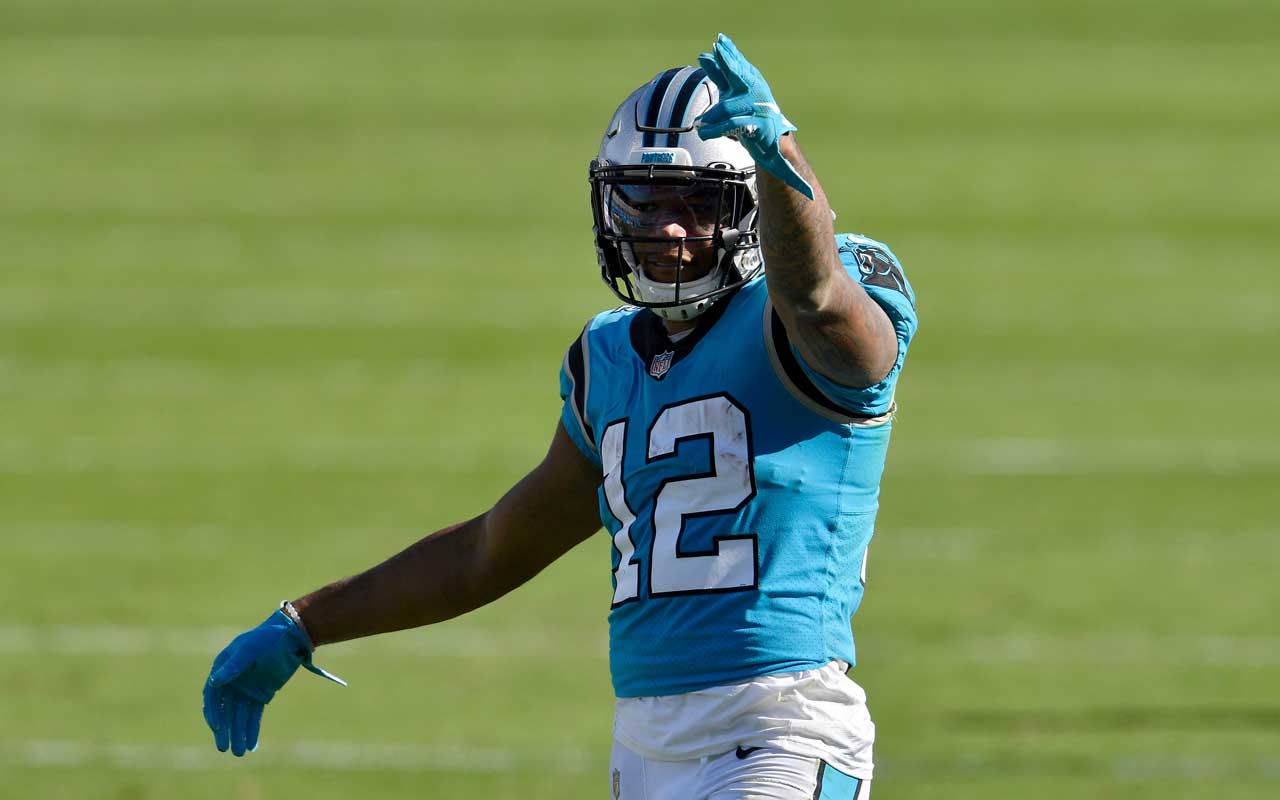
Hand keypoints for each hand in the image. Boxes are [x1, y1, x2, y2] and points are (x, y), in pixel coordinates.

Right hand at [202, 608, 345, 755]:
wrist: (292, 636)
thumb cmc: (267, 638)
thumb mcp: (250, 650)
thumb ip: (234, 666)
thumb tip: (214, 681)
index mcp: (223, 668)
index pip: (213, 695)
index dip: (214, 712)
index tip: (217, 727)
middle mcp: (232, 681)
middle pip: (225, 710)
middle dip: (225, 730)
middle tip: (224, 748)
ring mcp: (246, 689)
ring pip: (240, 716)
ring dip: (238, 733)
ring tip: (239, 753)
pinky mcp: (261, 694)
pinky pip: (254, 715)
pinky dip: (252, 729)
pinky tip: (251, 744)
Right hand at [694, 33, 814, 199]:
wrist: (770, 128)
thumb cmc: (771, 148)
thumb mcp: (781, 165)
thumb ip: (794, 178)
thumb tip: (811, 194)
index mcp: (763, 123)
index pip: (740, 124)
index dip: (724, 127)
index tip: (706, 133)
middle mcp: (757, 105)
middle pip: (734, 105)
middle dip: (716, 113)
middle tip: (701, 125)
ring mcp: (750, 92)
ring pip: (738, 77)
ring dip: (727, 63)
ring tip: (714, 51)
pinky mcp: (740, 86)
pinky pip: (730, 71)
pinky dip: (723, 59)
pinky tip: (713, 48)